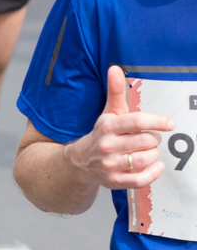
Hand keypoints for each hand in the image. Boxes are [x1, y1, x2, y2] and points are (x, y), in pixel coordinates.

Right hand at [66, 65, 174, 190]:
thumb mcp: (108, 113)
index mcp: (107, 126)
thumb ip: (116, 92)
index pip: (137, 122)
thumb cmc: (100, 134)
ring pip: (146, 159)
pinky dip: (154, 173)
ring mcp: (111, 164)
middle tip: (150, 138)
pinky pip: (142, 179)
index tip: (169, 124)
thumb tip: (115, 68)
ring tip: (148, 150)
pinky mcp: (114, 181)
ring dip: (154, 155)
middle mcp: (108, 146)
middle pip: (146, 141)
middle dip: (154, 139)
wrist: (79, 161)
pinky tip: (155, 166)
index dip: (157, 122)